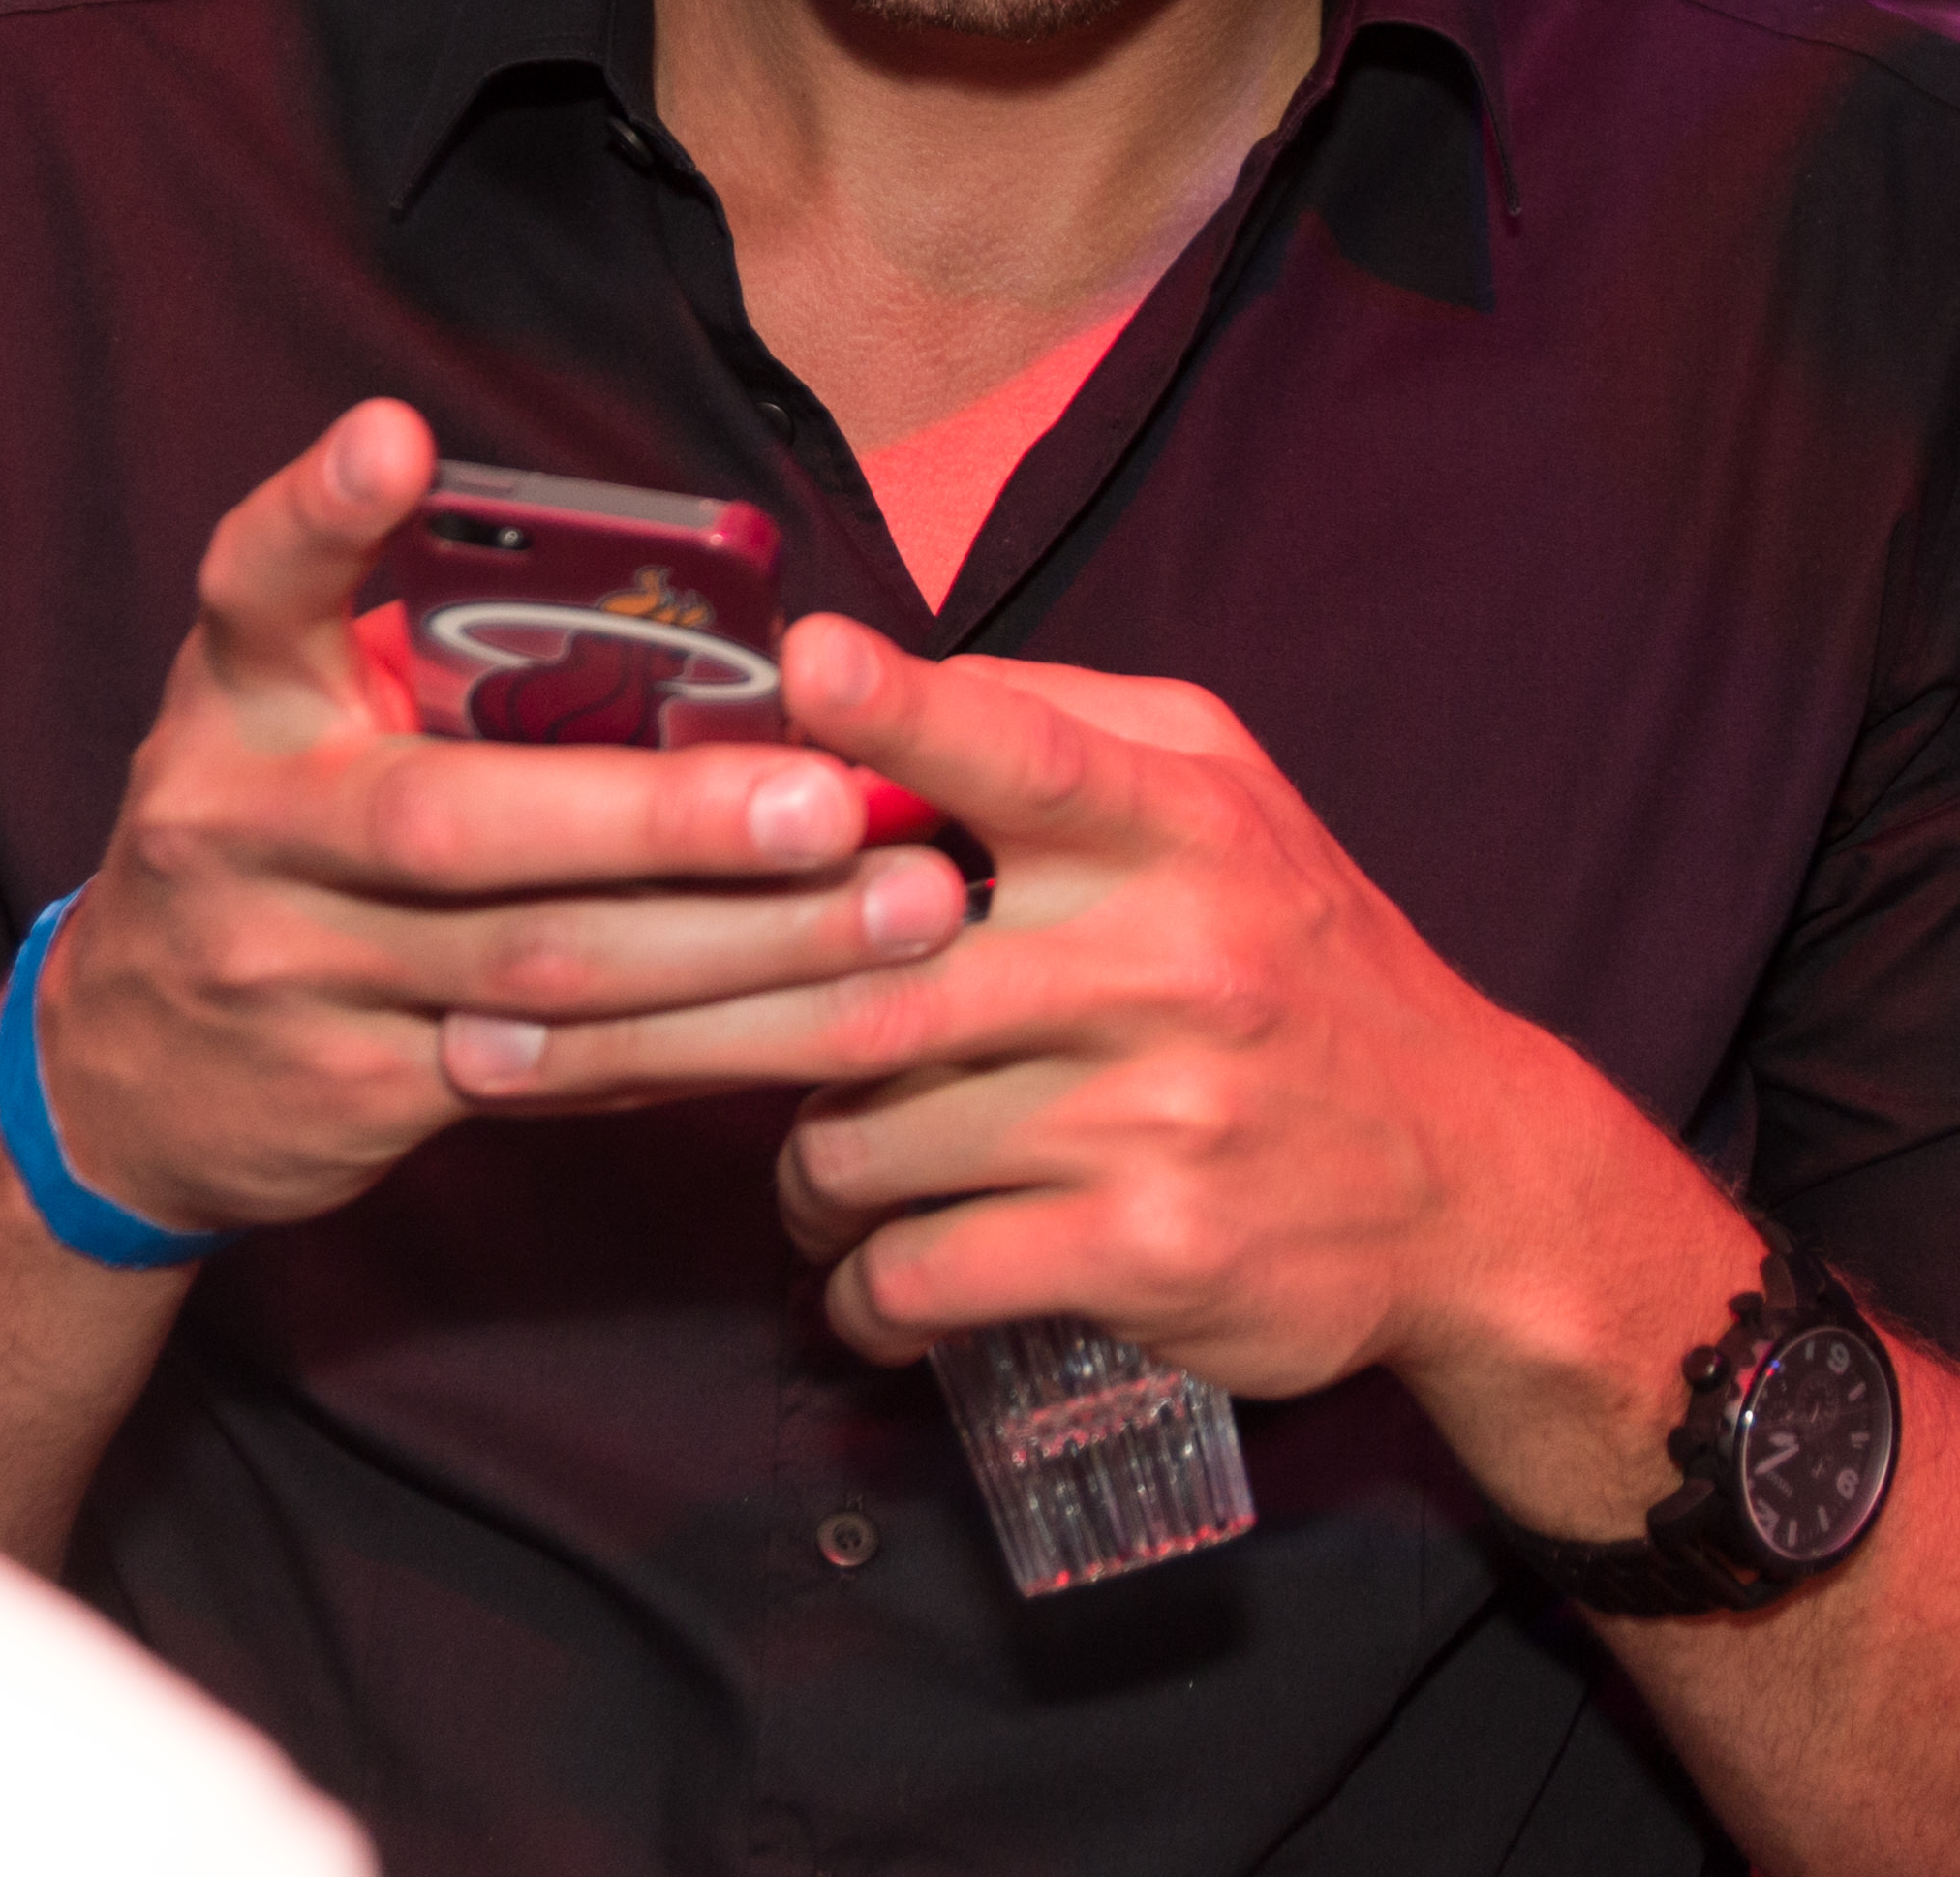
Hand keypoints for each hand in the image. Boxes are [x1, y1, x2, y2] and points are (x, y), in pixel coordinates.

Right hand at [27, 402, 970, 1232]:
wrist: (129, 1081)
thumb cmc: (278, 839)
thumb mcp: (298, 716)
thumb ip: (434, 648)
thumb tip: (709, 602)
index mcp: (240, 699)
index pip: (254, 583)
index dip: (321, 512)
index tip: (396, 438)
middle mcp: (246, 829)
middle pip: (456, 822)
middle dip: (660, 816)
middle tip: (829, 799)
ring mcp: (293, 975)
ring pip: (541, 969)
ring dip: (743, 947)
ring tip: (907, 911)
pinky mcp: (354, 1094)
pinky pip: (560, 1074)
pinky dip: (706, 1044)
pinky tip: (832, 1016)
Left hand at [448, 613, 1747, 1433]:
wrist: (1465, 1179)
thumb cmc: (1299, 964)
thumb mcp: (1222, 805)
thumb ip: (1055, 732)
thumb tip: (849, 683)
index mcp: (1176, 819)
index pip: (1025, 750)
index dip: (908, 712)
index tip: (799, 670)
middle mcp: (1167, 952)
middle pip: (857, 980)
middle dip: (652, 1003)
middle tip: (494, 1016)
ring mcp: (1154, 1109)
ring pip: (864, 1139)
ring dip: (789, 1171)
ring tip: (786, 1173)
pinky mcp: (1142, 1249)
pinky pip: (922, 1271)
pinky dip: (859, 1290)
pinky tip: (862, 1286)